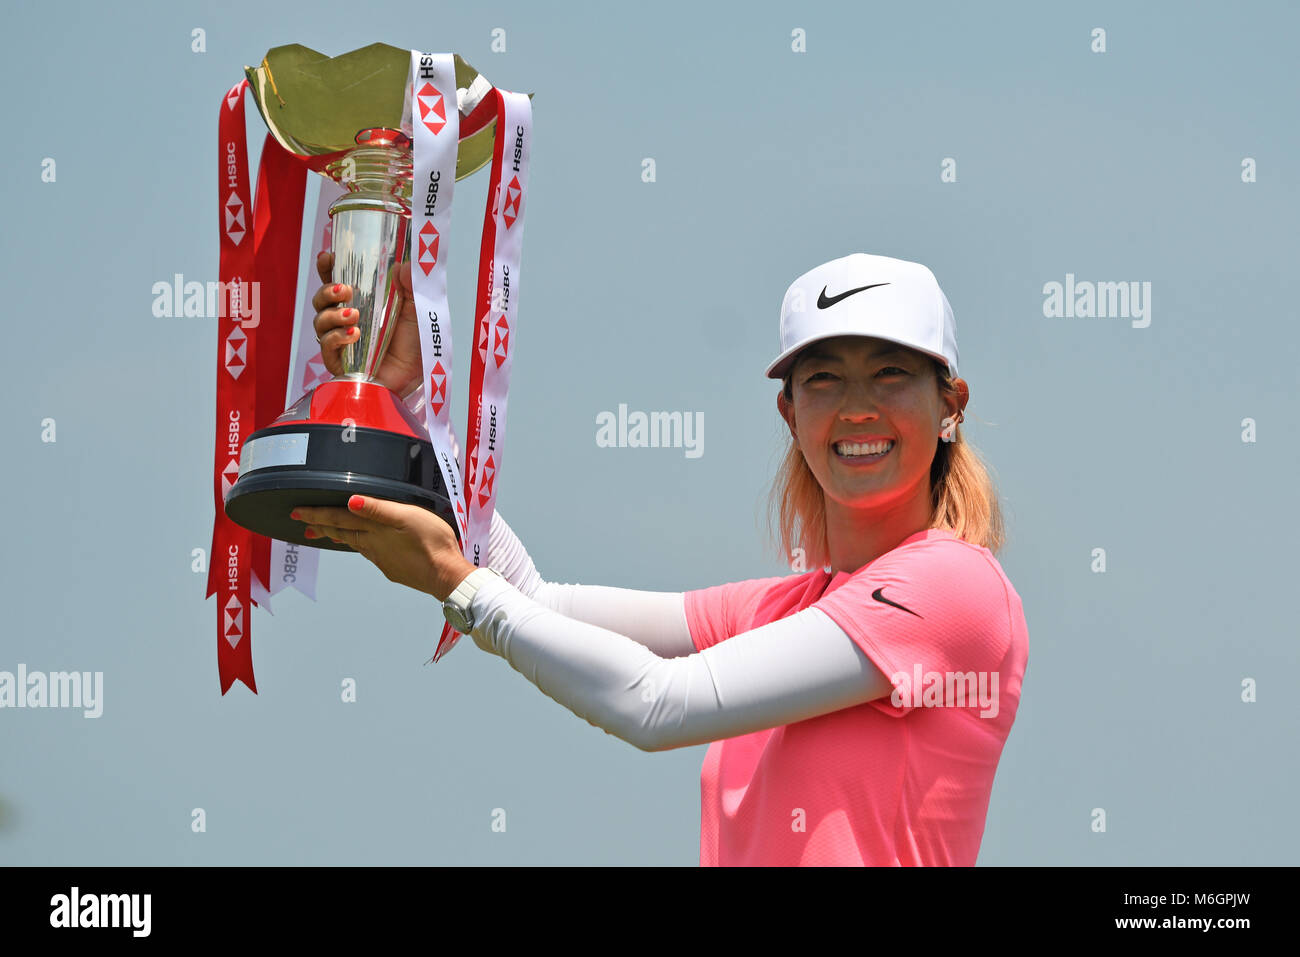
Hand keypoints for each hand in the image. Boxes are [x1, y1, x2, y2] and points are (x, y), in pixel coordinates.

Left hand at [290, 495, 475, 601]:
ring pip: (354, 544)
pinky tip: (362, 546)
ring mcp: (382, 558)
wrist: (445, 575)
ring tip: (326, 533)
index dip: (317, 514)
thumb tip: (350, 502)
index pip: (338, 519)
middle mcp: (372, 545)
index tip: (296, 513)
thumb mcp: (407, 517)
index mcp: (373, 531)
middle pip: (341, 533)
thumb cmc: (431, 543)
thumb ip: (379, 509)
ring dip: (338, 536)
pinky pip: (369, 553)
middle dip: (321, 526)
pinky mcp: (393, 567)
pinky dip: (358, 546)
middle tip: (304, 525)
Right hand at [311, 251, 423, 396]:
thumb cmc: (413, 344)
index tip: (328, 257)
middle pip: (320, 300)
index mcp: (360, 303)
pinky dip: (337, 337)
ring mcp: (340, 341)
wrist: (417, 376)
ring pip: (320, 321)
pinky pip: (326, 346)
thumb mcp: (416, 309)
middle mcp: (345, 320)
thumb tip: (401, 266)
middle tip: (346, 290)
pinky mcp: (339, 362)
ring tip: (354, 316)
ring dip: (333, 315)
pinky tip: (353, 335)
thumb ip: (411, 286)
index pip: (336, 281)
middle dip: (327, 291)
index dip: (327, 268)